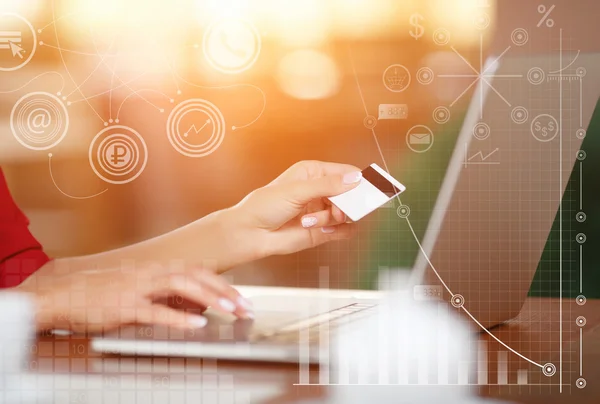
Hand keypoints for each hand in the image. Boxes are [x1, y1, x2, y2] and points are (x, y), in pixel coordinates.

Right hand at [15, 261, 253, 332]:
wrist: (59, 294)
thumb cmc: (96, 293)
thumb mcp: (134, 289)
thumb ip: (161, 294)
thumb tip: (190, 306)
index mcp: (152, 269)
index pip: (195, 271)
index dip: (220, 282)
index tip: (239, 297)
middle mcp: (149, 273)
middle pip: (196, 275)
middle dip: (224, 290)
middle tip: (245, 306)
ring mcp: (137, 287)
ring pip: (182, 286)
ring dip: (210, 298)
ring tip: (230, 310)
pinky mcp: (124, 305)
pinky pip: (157, 311)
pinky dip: (180, 317)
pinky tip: (197, 324)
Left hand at [227, 160, 361, 256]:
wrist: (251, 233)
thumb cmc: (265, 206)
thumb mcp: (297, 190)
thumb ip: (328, 185)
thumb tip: (354, 178)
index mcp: (314, 172)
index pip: (346, 173)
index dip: (359, 180)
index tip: (370, 188)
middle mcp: (321, 190)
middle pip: (351, 194)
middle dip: (347, 203)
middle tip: (339, 210)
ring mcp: (322, 210)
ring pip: (347, 213)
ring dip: (333, 218)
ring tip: (310, 220)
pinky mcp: (323, 230)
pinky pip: (344, 230)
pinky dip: (338, 231)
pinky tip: (320, 229)